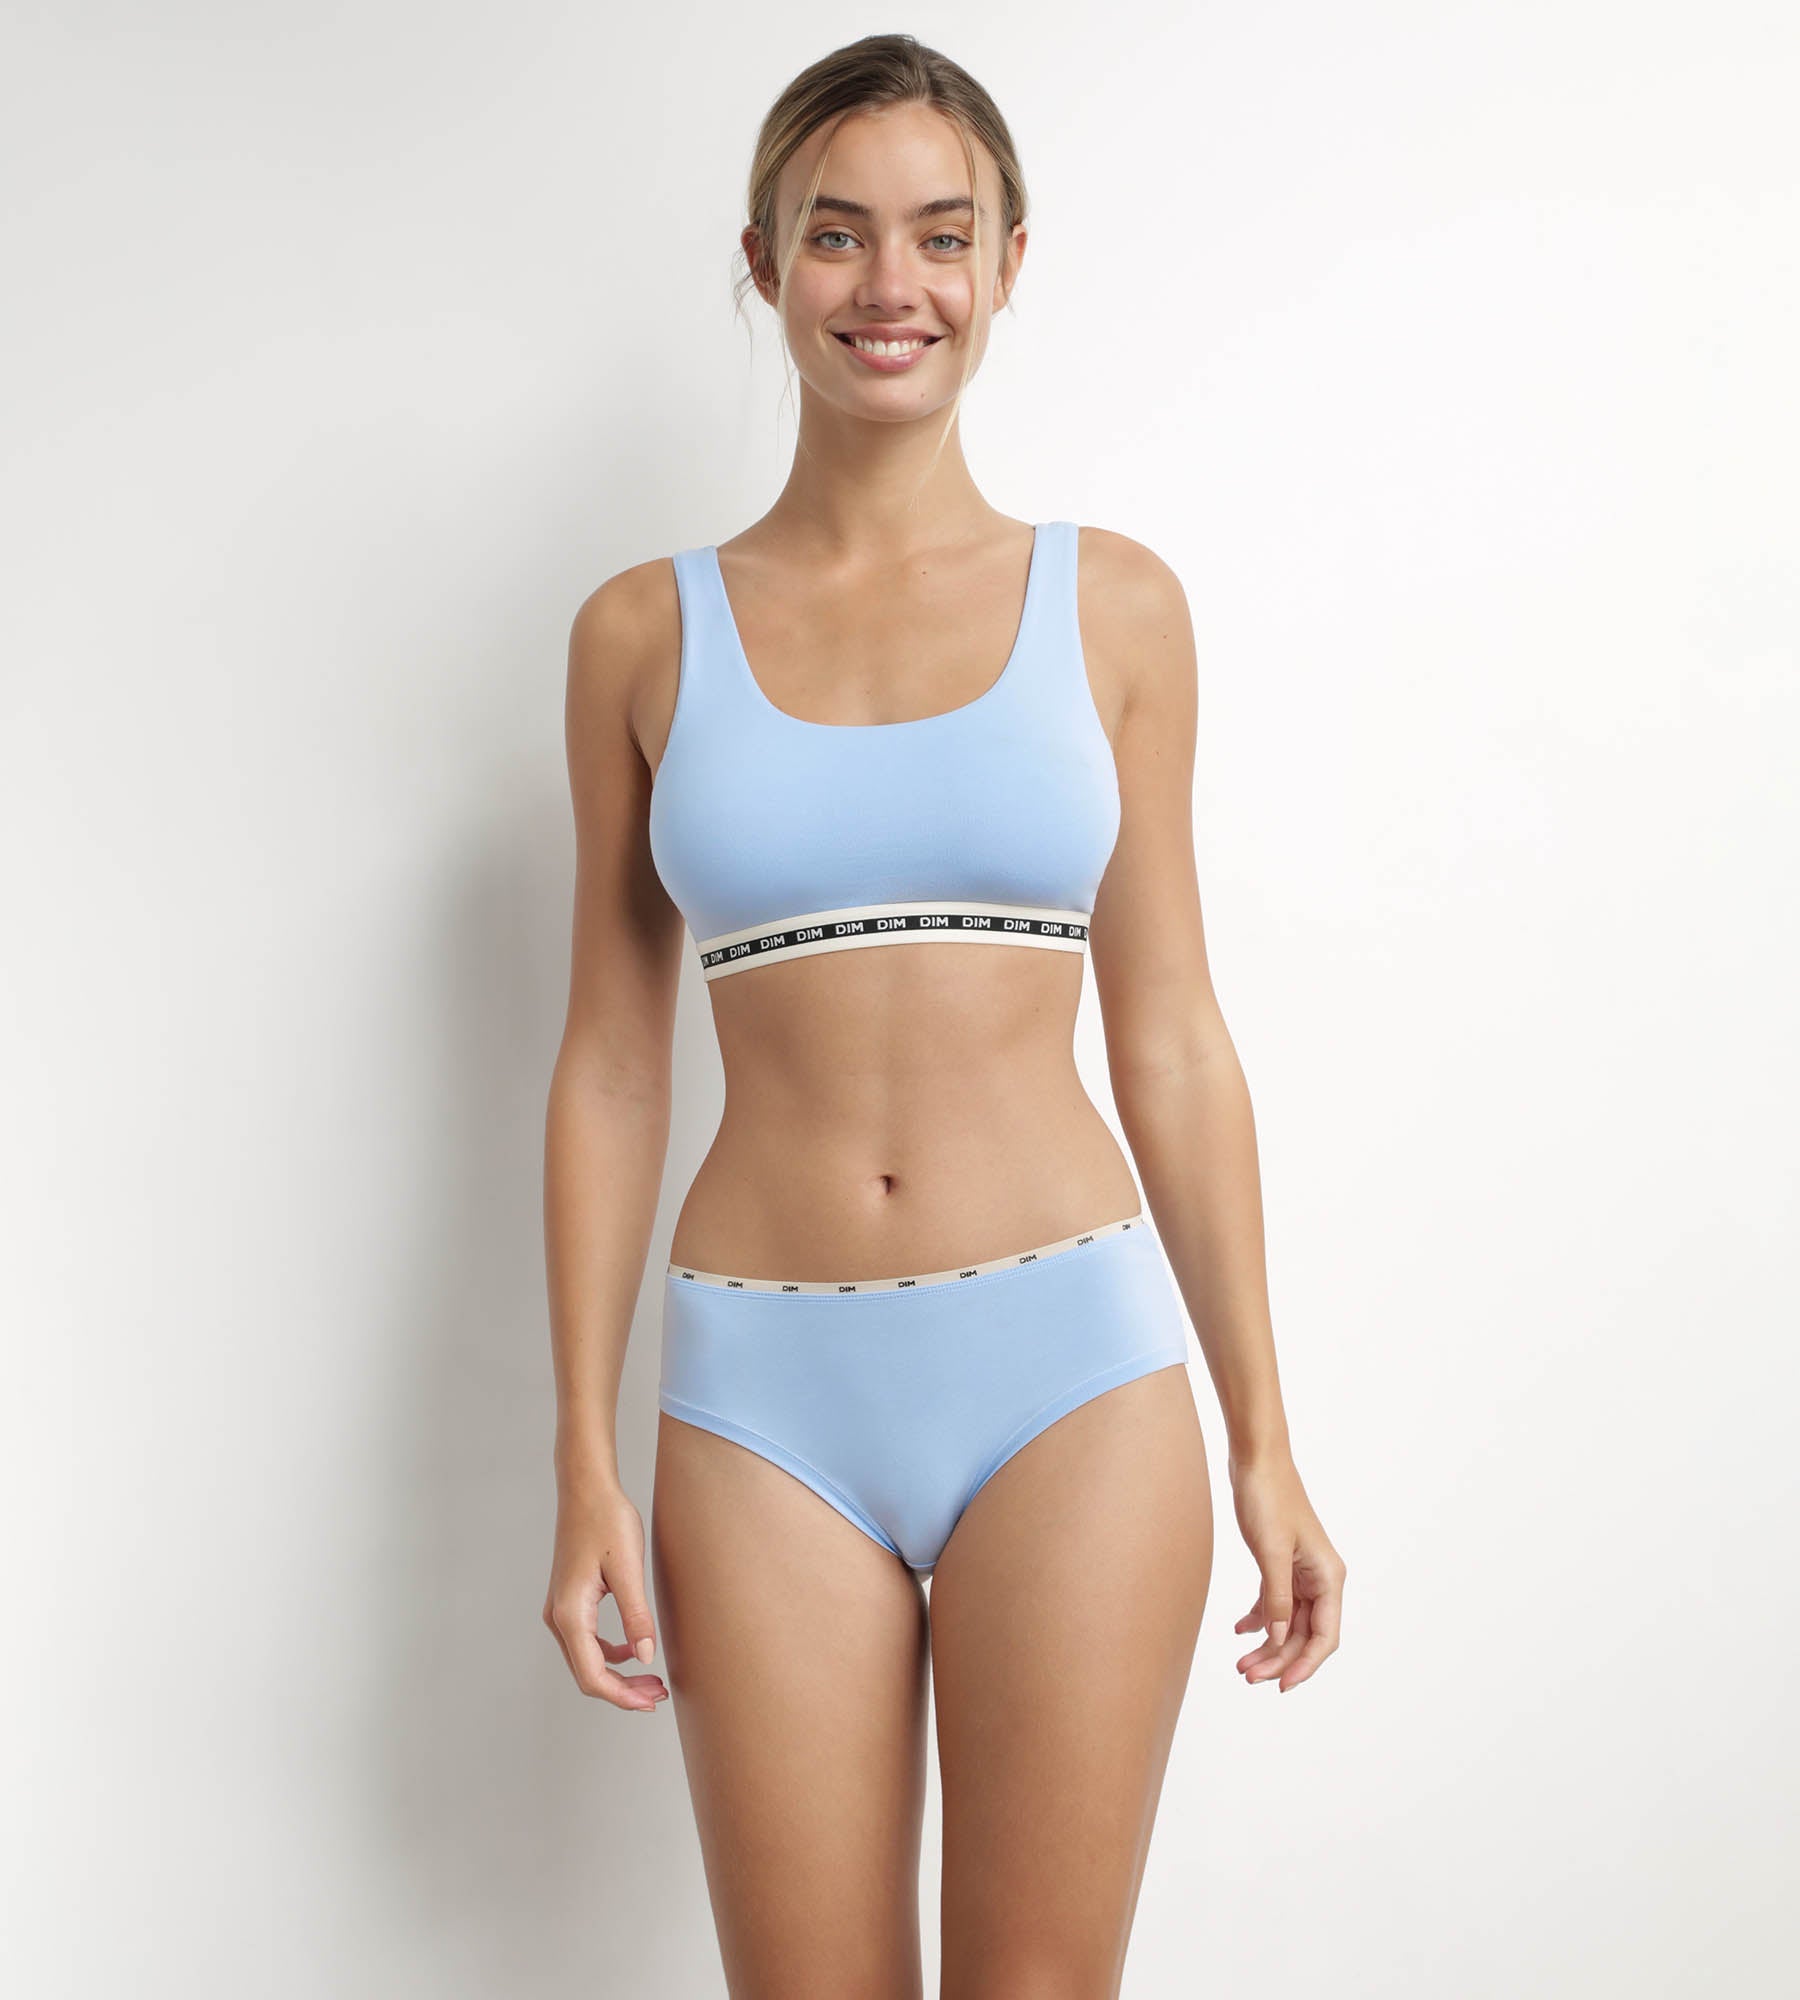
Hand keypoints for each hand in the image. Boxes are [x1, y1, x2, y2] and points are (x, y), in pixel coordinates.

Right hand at [542, 1482, 668, 1711]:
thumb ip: (636, 1617)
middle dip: (622, 1690)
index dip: (622, 1696)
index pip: (593, 1675)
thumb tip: (644, 1658)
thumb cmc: (606, 1521)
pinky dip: (609, 1653)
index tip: (651, 1701)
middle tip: (657, 1694)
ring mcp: (560, 1610)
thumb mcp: (628, 1569)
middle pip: (587, 1673)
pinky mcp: (569, 1601)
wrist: (586, 1489)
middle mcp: (558, 1617)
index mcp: (570, 1614)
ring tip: (650, 1679)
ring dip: (617, 1673)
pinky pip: (586, 1641)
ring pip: (586, 1659)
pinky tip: (632, 1649)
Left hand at [1228, 1451, 1344, 1691]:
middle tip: (1247, 1675)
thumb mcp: (1270, 1551)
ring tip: (1240, 1664)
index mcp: (1327, 1576)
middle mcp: (1320, 1578)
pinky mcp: (1281, 1563)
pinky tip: (1238, 1630)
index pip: (1325, 1636)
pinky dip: (1259, 1618)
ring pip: (1287, 1621)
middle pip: (1303, 1633)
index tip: (1282, 1685)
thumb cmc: (1267, 1497)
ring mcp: (1300, 1571)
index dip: (1305, 1664)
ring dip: (1267, 1644)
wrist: (1255, 1459)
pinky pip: (1274, 1602)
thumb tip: (1278, 1639)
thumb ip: (1276, 1597)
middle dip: (1278, 1658)